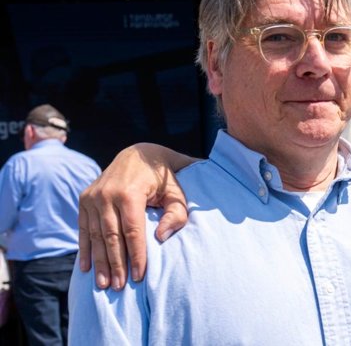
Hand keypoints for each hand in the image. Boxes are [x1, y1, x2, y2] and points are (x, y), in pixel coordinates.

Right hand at [78, 143, 193, 289]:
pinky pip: (84, 228)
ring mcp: (93, 196)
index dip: (135, 255)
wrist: (138, 154)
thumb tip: (161, 238)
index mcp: (130, 192)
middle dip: (116, 264)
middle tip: (119, 287)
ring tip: (104, 284)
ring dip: (99, 262)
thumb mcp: (176, 192)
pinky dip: (85, 249)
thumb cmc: (162, 177)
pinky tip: (85, 268)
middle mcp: (107, 194)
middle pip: (111, 236)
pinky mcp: (85, 199)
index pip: (132, 231)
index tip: (139, 275)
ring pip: (96, 235)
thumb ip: (175, 213)